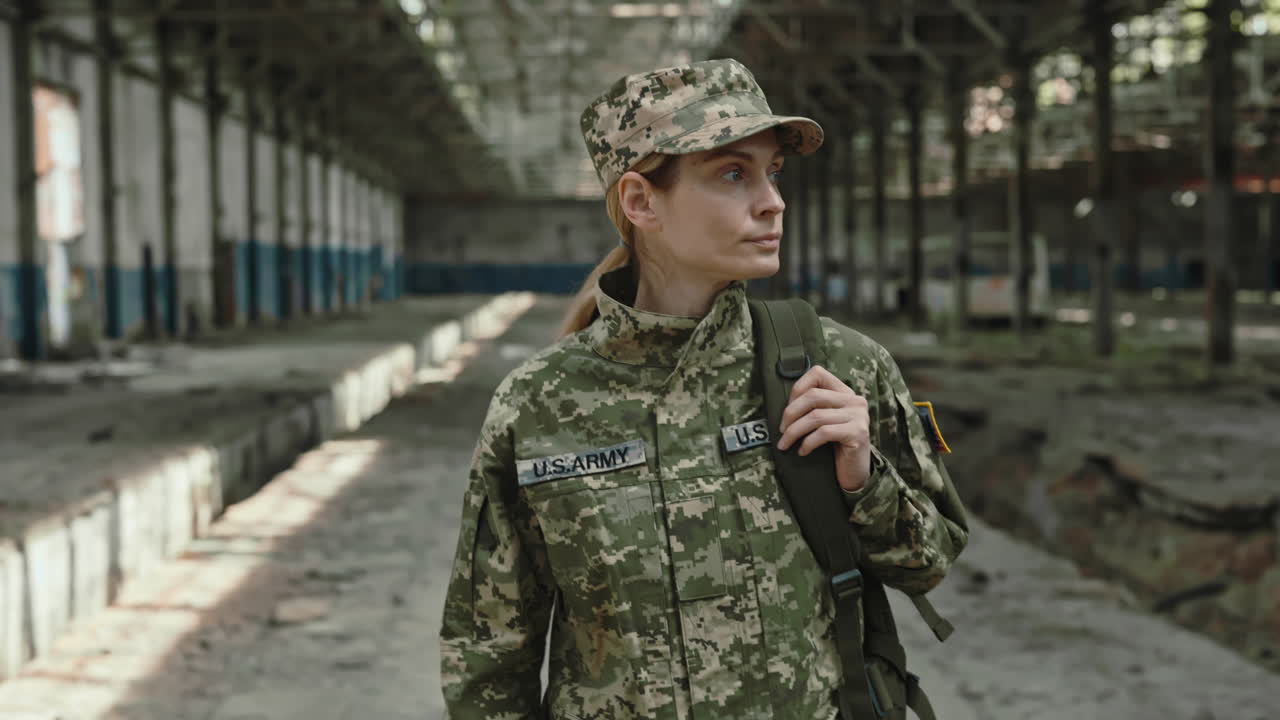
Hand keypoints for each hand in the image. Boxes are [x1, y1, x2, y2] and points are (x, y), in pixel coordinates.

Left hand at [775, 365, 872, 491]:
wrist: (854, 473)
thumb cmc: (834, 447)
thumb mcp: (823, 422)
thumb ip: (812, 407)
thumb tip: (785, 405)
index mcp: (844, 392)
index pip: (818, 373)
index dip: (797, 388)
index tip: (788, 410)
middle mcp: (854, 400)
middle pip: (813, 395)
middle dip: (790, 413)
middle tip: (782, 430)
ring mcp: (858, 416)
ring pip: (816, 416)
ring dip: (794, 432)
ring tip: (785, 444)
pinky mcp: (858, 433)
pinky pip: (824, 432)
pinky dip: (808, 442)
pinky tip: (802, 451)